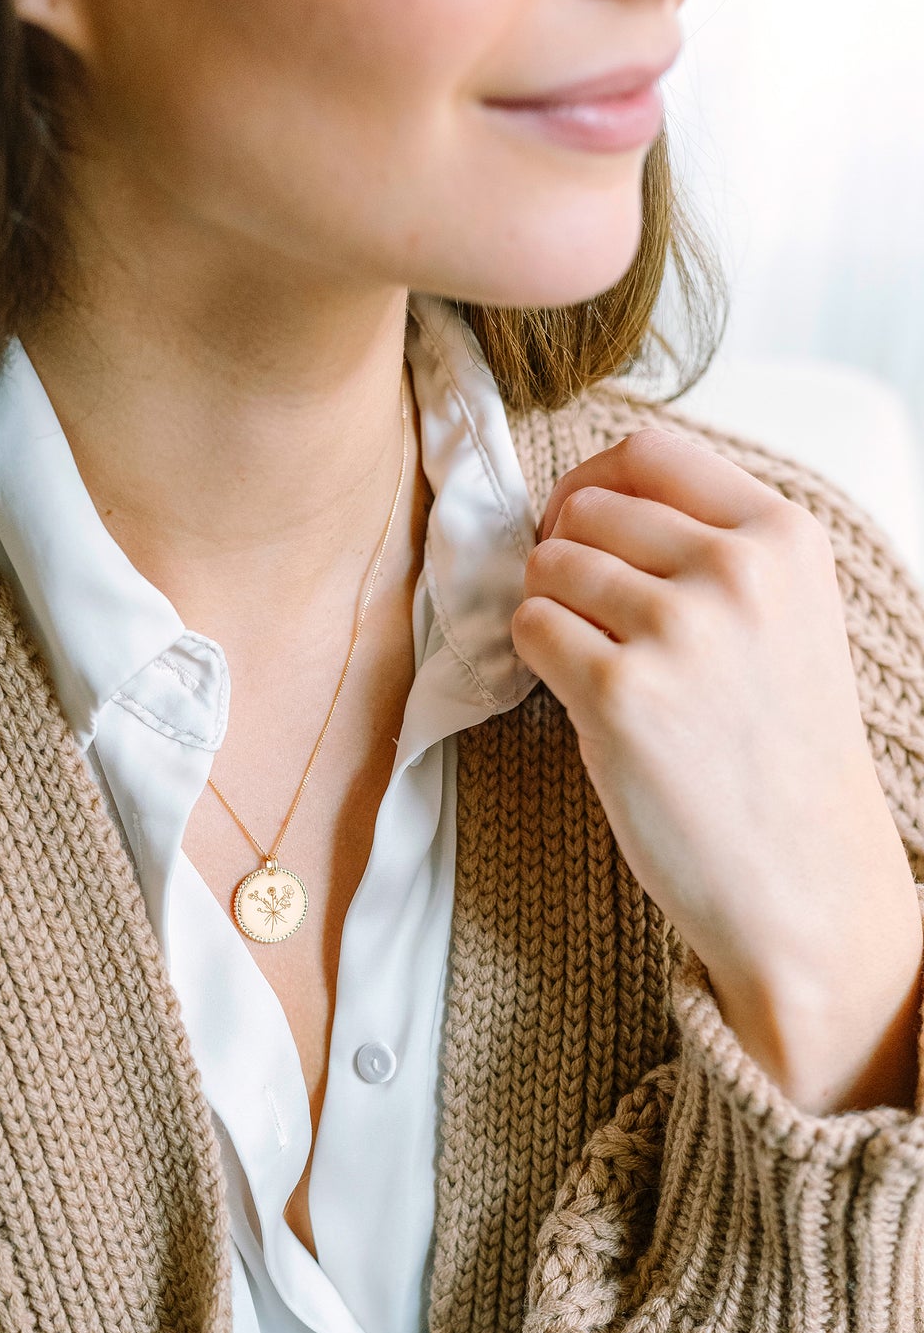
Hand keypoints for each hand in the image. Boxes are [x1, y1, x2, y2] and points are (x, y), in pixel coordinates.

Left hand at [509, 428, 923, 1113]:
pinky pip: (528, 629)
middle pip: (587, 506)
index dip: (592, 484)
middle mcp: (736, 569)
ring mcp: (677, 630)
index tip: (580, 528)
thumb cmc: (780, 758)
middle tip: (580, 616)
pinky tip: (579, 699)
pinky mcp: (617, 695)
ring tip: (588, 665)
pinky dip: (535, 659)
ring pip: (546, 565)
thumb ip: (712, 551)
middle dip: (564, 553)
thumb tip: (590, 501)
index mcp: (784, 536)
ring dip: (547, 609)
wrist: (803, 883)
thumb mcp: (785, 620)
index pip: (650, 450)